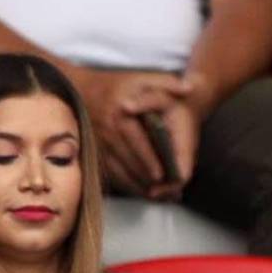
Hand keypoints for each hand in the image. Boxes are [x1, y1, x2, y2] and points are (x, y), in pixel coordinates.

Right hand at [75, 69, 193, 195]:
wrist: (82, 88)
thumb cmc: (118, 85)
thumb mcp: (142, 76)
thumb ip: (167, 82)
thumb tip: (189, 89)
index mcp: (121, 115)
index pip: (137, 142)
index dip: (148, 160)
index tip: (160, 175)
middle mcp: (108, 131)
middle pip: (128, 161)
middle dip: (144, 179)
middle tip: (161, 192)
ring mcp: (99, 143)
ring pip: (117, 171)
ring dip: (133, 185)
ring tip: (152, 196)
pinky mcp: (94, 152)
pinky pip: (108, 173)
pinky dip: (122, 184)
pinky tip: (136, 190)